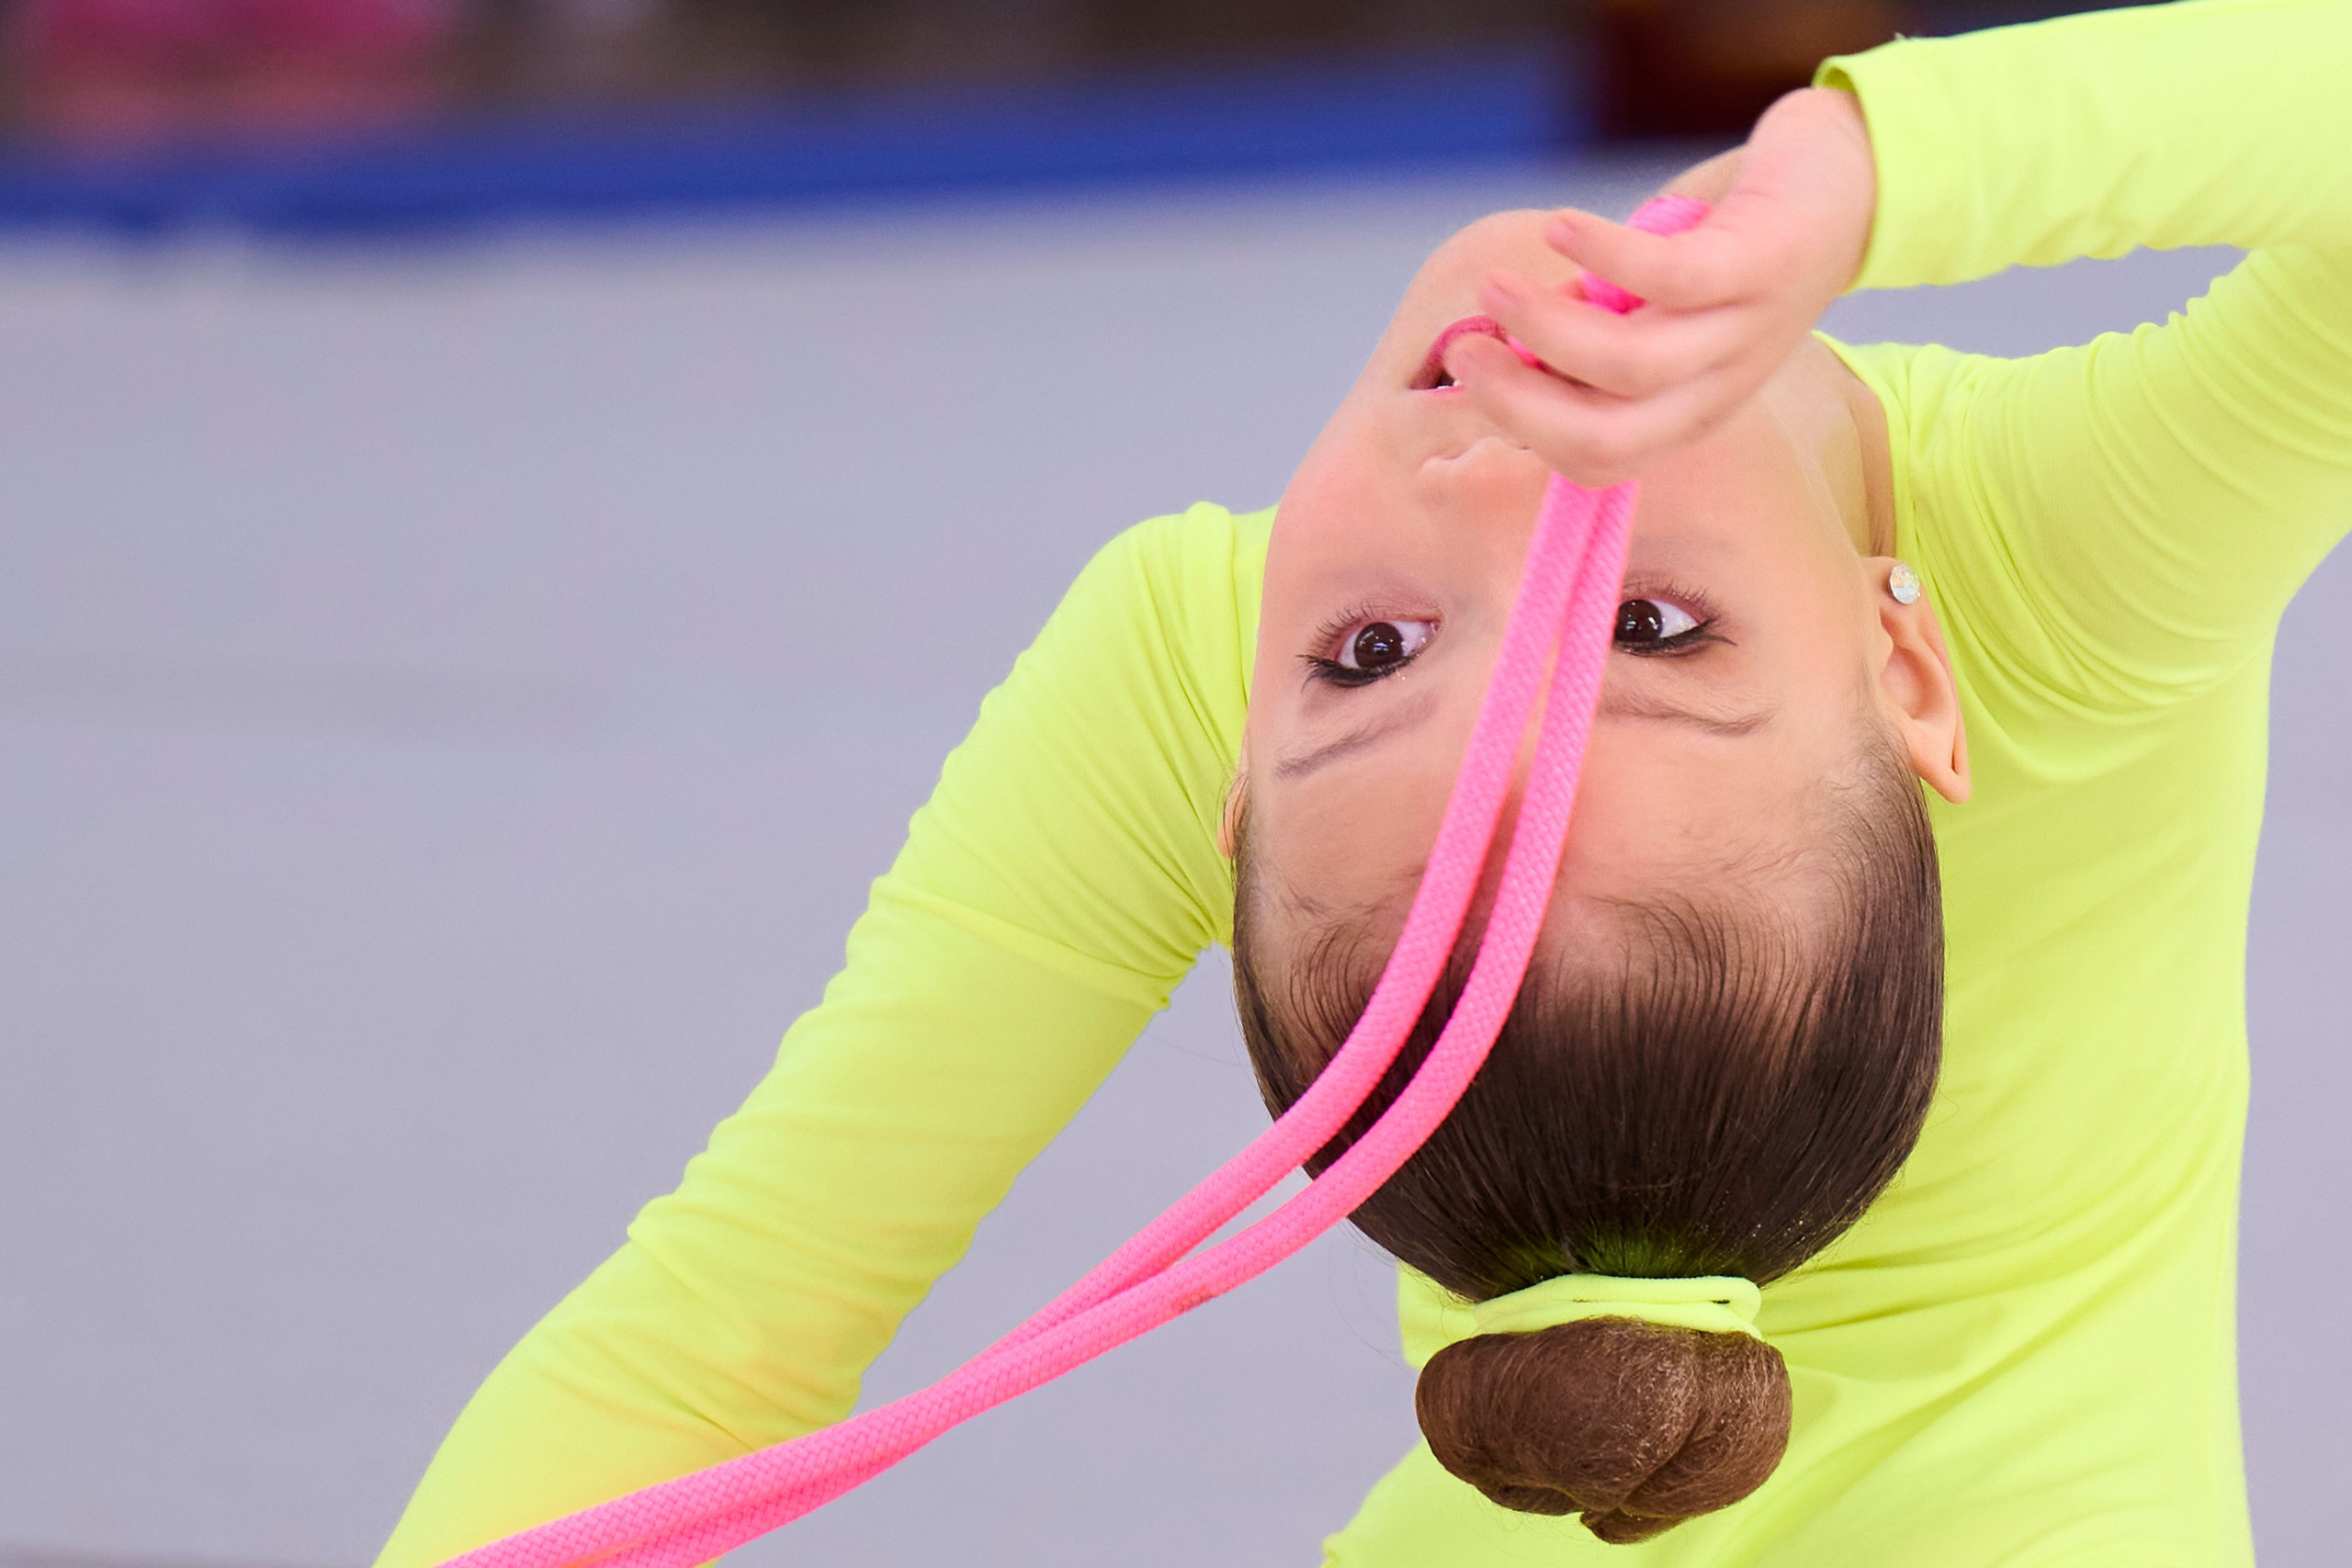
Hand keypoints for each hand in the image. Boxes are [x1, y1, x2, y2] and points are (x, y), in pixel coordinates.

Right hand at [1444, 86, 1876, 485]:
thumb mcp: (1663, 311)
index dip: (1518, 424)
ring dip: (1544, 328)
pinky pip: (1669, 278)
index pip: (1594, 460)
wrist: (1844, 180)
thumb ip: (1596, 333)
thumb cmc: (1732, 245)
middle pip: (1606, 437)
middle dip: (1517, 401)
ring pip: (1630, 366)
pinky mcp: (1763, 264)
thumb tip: (1501, 341)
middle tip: (1465, 346)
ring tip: (1495, 286)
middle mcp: (1720, 387)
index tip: (1467, 366)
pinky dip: (1599, 254)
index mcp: (1690, 410)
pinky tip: (1558, 227)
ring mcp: (1746, 331)